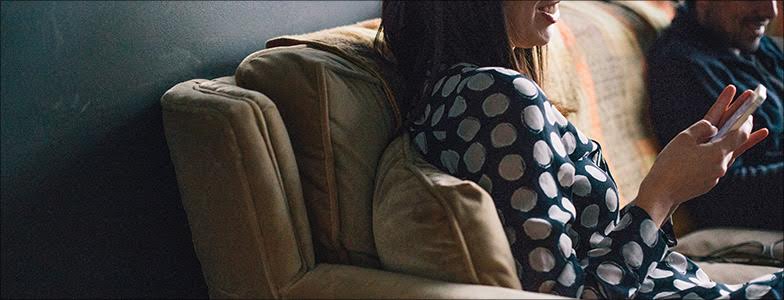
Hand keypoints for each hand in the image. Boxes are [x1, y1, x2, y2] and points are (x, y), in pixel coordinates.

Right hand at [635, 85, 767, 225]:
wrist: (661, 192)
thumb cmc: (670, 164)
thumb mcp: (684, 138)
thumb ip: (702, 128)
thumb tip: (712, 127)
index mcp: (718, 153)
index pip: (740, 133)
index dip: (745, 120)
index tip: (750, 109)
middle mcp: (721, 165)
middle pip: (736, 143)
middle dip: (742, 127)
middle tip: (749, 113)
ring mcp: (715, 176)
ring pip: (726, 154)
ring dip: (732, 142)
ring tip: (748, 133)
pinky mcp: (707, 182)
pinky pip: (715, 164)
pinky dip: (716, 154)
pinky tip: (712, 150)